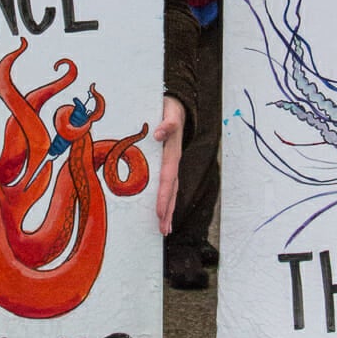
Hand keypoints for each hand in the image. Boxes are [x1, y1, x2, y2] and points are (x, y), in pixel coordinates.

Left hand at [153, 94, 185, 235]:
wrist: (178, 106)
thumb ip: (167, 124)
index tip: (160, 213)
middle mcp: (173, 162)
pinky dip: (166, 199)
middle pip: (172, 191)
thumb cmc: (171, 110)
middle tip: (164, 231)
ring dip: (169, 210)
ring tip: (165, 229)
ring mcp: (171, 164)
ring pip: (171, 191)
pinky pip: (167, 185)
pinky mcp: (167, 163)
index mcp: (172, 154)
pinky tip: (162, 210)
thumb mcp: (169, 113)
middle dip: (169, 211)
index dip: (164, 197)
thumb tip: (158, 133)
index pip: (168, 180)